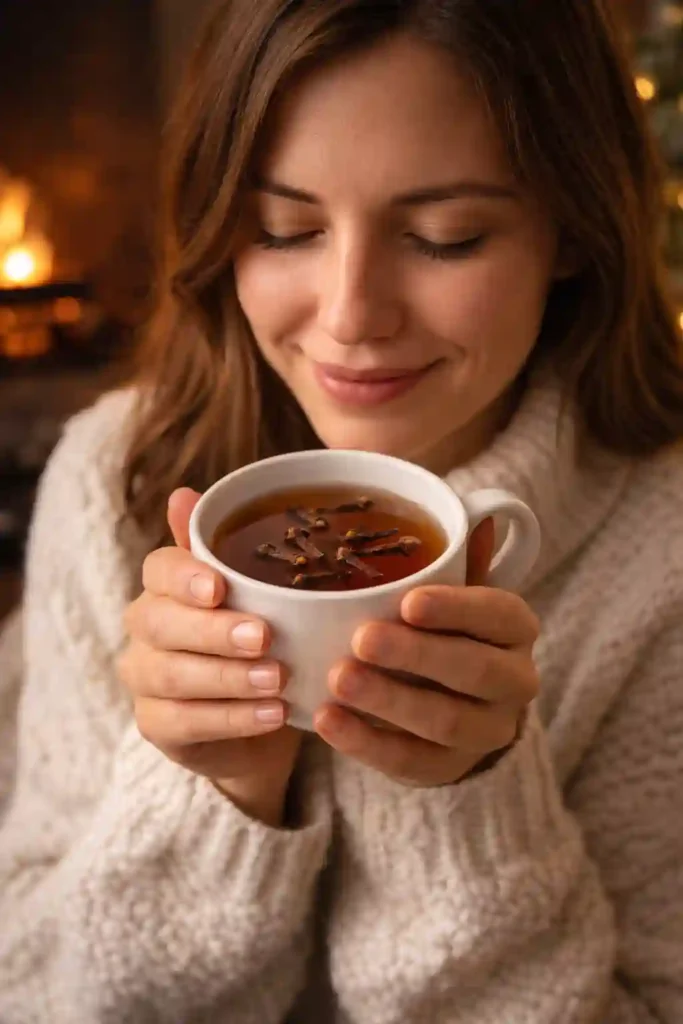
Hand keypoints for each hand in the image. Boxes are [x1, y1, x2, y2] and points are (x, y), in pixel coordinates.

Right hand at [118, 488, 300, 826]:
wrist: (265, 714)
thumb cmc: (262, 639)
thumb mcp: (261, 591)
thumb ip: (227, 547)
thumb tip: (184, 494)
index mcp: (167, 585)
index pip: (159, 569)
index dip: (185, 577)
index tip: (221, 587)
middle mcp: (146, 627)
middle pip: (161, 623)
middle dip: (213, 631)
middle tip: (264, 636)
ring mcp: (146, 678)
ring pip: (173, 675)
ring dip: (229, 678)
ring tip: (278, 679)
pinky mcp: (156, 725)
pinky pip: (185, 722)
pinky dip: (233, 719)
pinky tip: (274, 713)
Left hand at [314, 520, 539, 786]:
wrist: (457, 703)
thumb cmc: (446, 630)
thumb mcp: (453, 590)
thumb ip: (456, 557)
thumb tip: (471, 511)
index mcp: (515, 628)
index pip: (498, 614)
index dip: (455, 609)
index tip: (408, 601)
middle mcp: (515, 681)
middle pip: (473, 672)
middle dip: (415, 656)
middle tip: (361, 638)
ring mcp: (488, 731)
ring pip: (445, 722)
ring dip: (388, 701)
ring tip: (337, 679)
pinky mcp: (450, 769)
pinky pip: (411, 761)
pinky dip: (365, 743)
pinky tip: (325, 719)